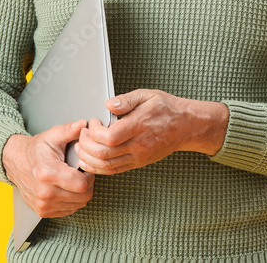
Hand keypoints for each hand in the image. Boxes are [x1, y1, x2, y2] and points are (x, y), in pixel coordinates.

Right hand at [1, 120, 94, 217]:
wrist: (15, 161)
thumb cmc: (35, 150)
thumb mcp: (52, 136)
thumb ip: (69, 130)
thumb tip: (83, 124)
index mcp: (48, 173)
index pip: (82, 185)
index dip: (90, 176)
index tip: (85, 169)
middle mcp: (45, 192)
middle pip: (82, 197)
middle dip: (87, 185)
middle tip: (80, 174)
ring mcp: (43, 204)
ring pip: (77, 205)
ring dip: (79, 194)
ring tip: (71, 180)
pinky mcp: (42, 211)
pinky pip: (68, 210)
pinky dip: (71, 201)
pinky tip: (65, 188)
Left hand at [75, 89, 228, 174]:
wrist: (185, 126)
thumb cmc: (166, 109)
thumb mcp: (147, 95)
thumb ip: (126, 100)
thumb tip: (109, 105)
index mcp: (139, 126)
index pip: (109, 137)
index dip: (94, 132)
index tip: (93, 122)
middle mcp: (138, 145)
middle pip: (104, 153)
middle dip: (86, 145)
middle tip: (83, 134)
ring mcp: (138, 156)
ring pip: (107, 166)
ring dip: (89, 158)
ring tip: (81, 147)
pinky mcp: (138, 163)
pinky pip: (114, 170)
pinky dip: (98, 168)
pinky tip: (89, 160)